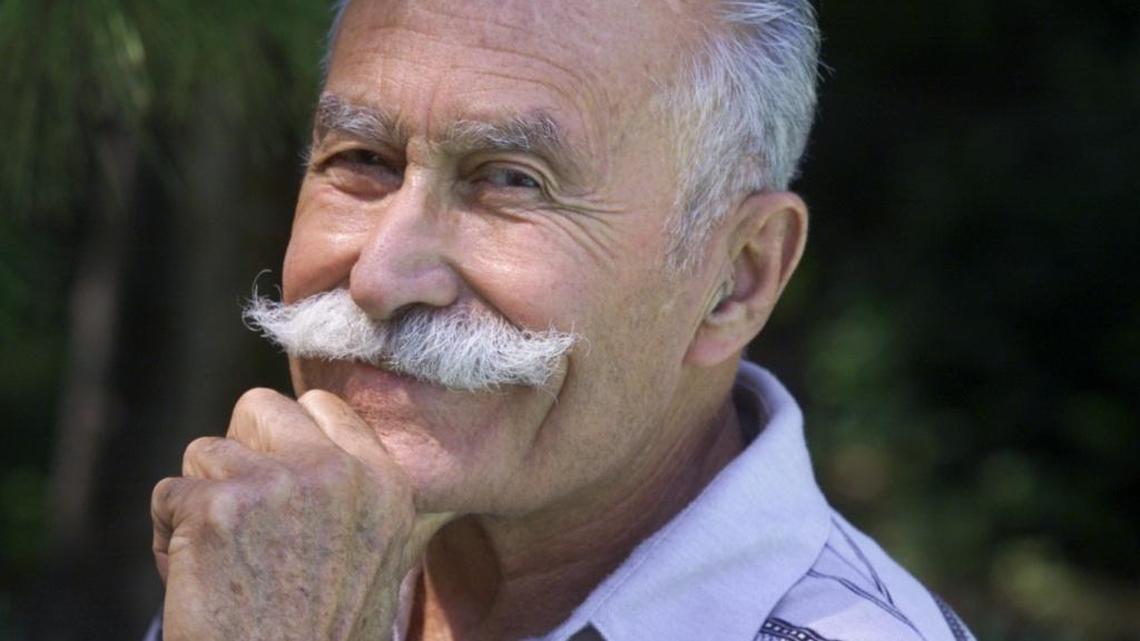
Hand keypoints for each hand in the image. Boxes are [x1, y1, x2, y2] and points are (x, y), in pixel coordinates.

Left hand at [151, 388, 440, 640]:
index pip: (324, 409)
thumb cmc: (323, 635)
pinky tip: (195, 579)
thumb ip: (355, 497)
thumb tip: (312, 449)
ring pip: (206, 452)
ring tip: (221, 559)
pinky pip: (168, 495)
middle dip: (240, 452)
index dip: (288, 440)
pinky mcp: (216, 507)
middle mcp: (338, 473)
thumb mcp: (376, 558)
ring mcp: (276, 485)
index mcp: (385, 484)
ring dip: (202, 501)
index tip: (277, 480)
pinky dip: (168, 537)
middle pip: (260, 408)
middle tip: (242, 510)